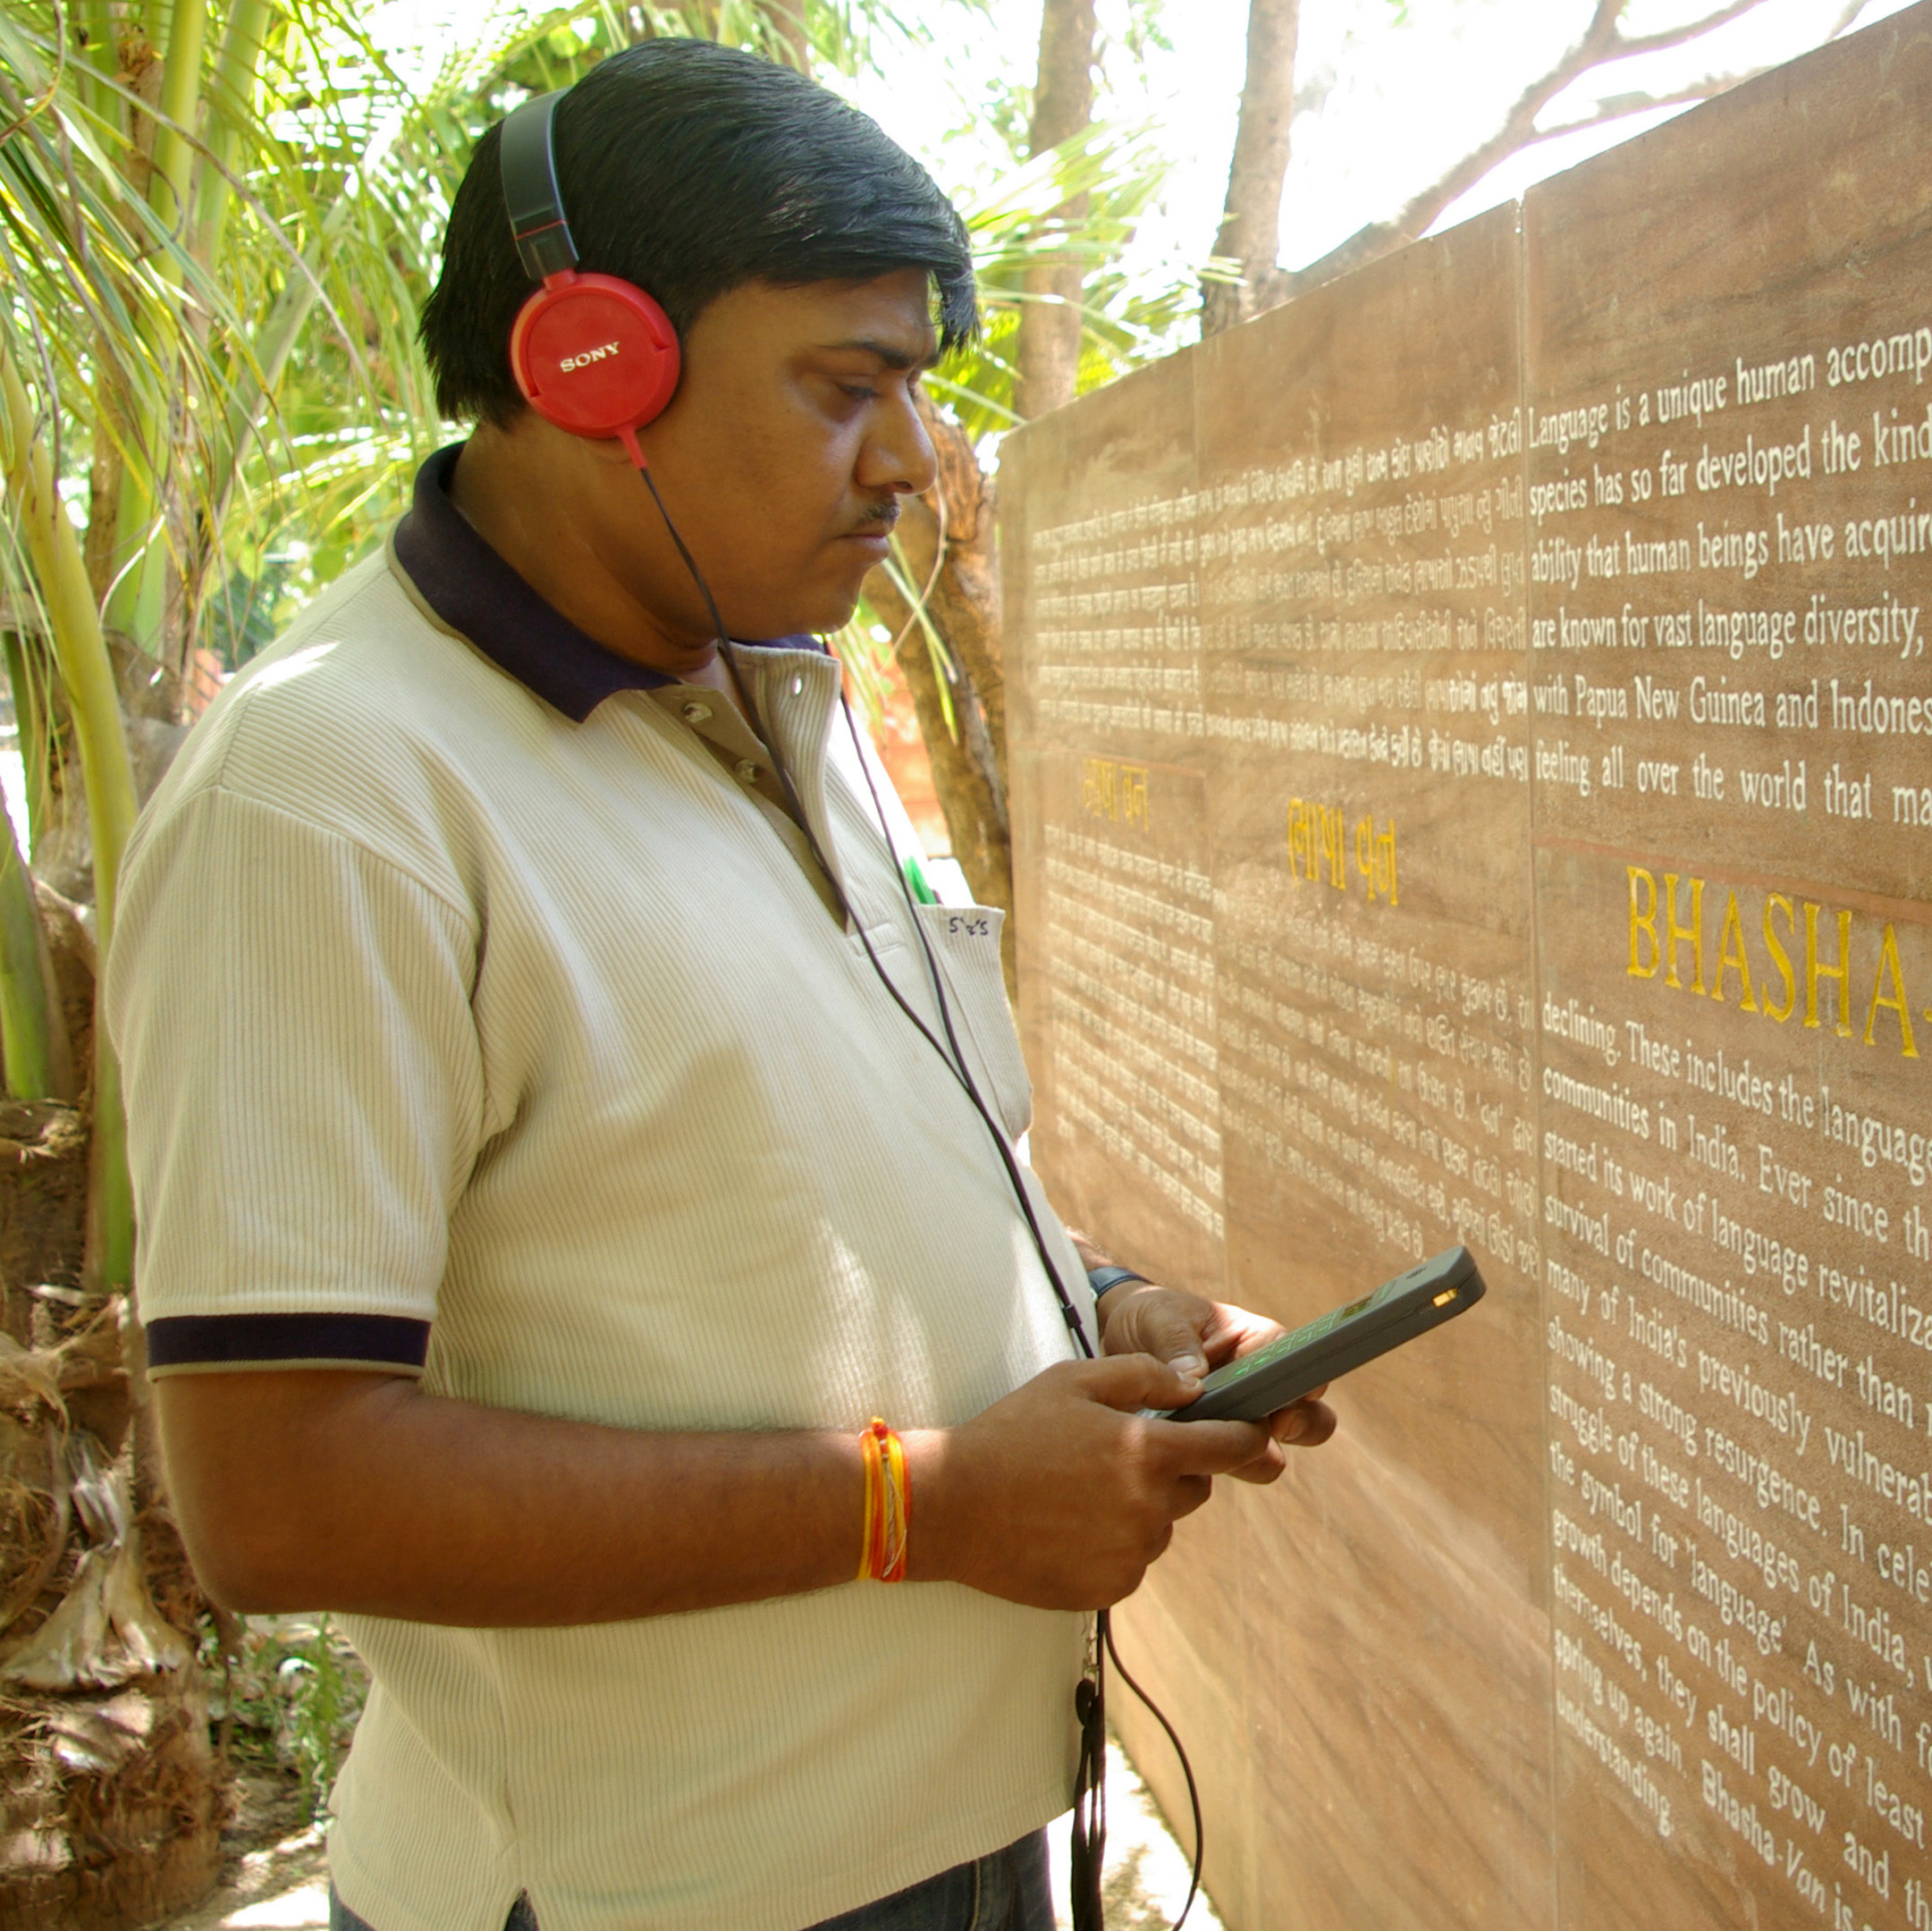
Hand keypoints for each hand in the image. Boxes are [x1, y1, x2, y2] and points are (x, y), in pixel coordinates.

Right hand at [906, 1354, 1271, 1609]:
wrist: (953, 1507)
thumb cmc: (1012, 1434)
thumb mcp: (1073, 1380)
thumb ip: (1144, 1375)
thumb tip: (1194, 1386)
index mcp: (1147, 1452)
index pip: (1231, 1447)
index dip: (1248, 1437)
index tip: (1254, 1434)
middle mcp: (1149, 1509)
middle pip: (1196, 1488)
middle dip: (1174, 1468)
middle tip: (1117, 1454)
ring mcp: (1130, 1555)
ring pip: (1160, 1524)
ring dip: (1140, 1507)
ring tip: (1079, 1490)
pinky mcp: (1109, 1589)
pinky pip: (1131, 1560)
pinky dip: (1113, 1543)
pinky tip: (1068, 1525)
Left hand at [1098, 1282, 1337, 1479]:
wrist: (1116, 1343)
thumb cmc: (1150, 1321)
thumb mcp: (1158, 1319)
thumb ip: (1176, 1343)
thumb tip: (1194, 1381)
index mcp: (1255, 1342)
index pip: (1295, 1360)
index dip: (1298, 1381)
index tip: (1282, 1400)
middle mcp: (1261, 1386)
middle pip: (1311, 1416)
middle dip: (1297, 1426)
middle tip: (1263, 1426)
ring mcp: (1242, 1422)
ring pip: (1276, 1453)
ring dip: (1251, 1455)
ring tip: (1209, 1444)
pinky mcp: (1219, 1449)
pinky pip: (1238, 1468)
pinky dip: (1219, 1468)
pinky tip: (1186, 1458)